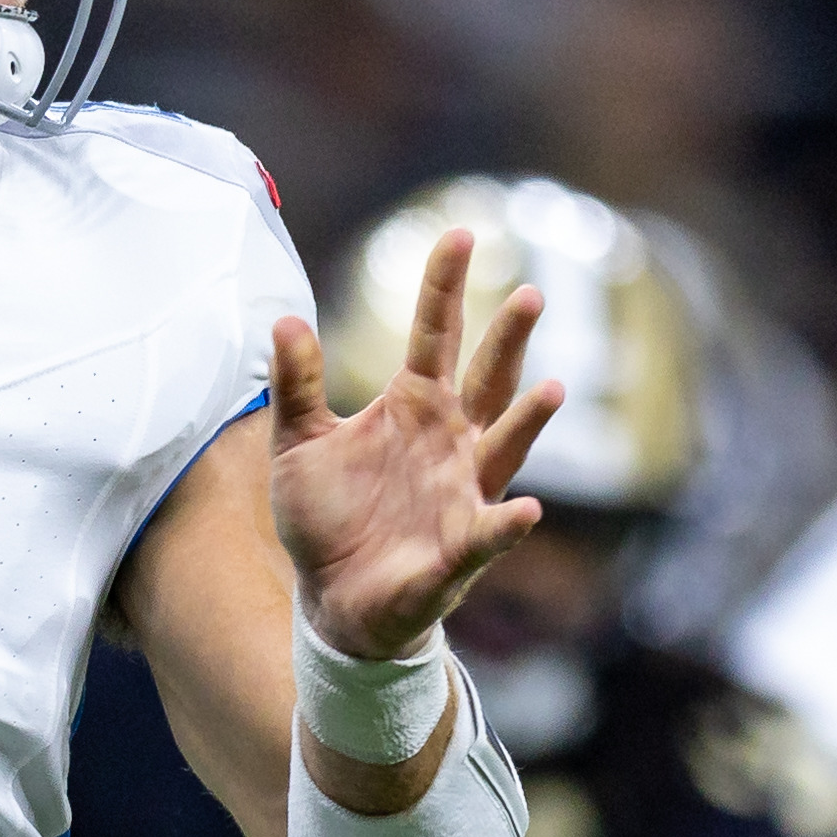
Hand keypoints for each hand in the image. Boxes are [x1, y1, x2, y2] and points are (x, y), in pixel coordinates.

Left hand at [268, 229, 561, 660]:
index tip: (460, 235)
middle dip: (507, 341)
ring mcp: (460, 493)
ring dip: (527, 422)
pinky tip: (527, 510)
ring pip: (503, 448)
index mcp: (411, 408)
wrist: (333, 601)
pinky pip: (487, 534)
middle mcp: (449, 442)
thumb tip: (285, 319)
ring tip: (551, 390)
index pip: (434, 335)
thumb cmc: (325, 519)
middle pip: (485, 380)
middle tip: (530, 294)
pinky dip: (507, 524)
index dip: (445, 287)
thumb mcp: (297, 444)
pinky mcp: (458, 549)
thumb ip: (296, 385)